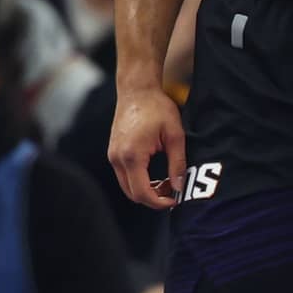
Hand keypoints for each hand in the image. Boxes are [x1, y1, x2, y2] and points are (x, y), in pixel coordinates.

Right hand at [109, 84, 186, 209]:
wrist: (137, 90)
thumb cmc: (158, 108)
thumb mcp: (175, 135)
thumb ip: (177, 163)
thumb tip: (179, 187)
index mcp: (132, 156)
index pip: (142, 193)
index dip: (159, 202)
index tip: (174, 201)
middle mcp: (117, 159)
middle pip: (132, 194)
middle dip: (153, 198)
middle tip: (173, 192)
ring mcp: (112, 156)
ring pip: (127, 186)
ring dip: (146, 191)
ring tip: (166, 182)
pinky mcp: (113, 152)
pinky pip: (124, 176)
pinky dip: (138, 181)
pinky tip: (155, 174)